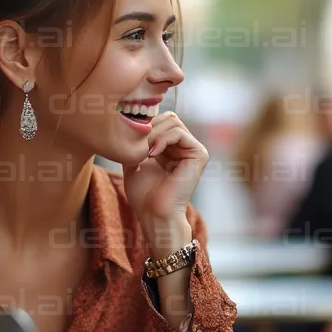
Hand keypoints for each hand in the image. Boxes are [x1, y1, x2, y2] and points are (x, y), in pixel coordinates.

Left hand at [121, 112, 207, 247]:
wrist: (155, 214)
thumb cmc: (144, 194)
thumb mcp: (134, 161)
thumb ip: (136, 142)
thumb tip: (132, 122)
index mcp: (174, 148)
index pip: (162, 120)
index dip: (146, 126)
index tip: (131, 142)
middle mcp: (186, 147)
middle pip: (169, 117)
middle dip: (150, 128)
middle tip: (137, 146)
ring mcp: (194, 150)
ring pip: (173, 122)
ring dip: (154, 134)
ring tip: (144, 152)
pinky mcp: (199, 154)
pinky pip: (179, 133)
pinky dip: (162, 139)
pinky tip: (152, 154)